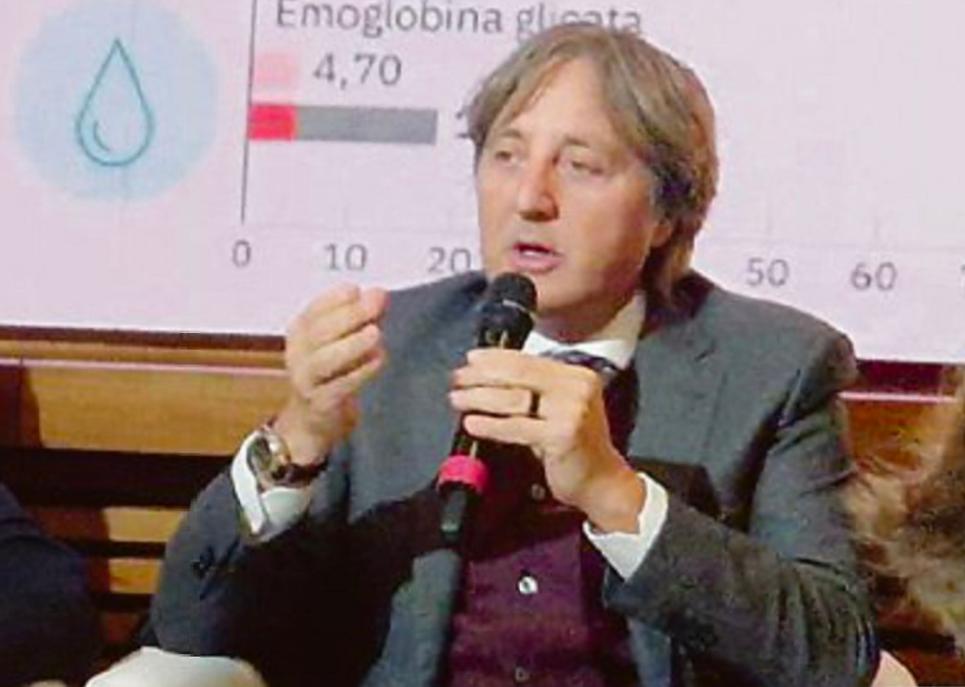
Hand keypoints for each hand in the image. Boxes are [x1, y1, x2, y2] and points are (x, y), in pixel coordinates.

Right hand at [273, 284, 387, 465]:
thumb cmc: (332, 372)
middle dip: (349, 316)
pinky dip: (359, 372)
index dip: (334, 299)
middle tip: (376, 304)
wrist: (311, 420)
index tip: (356, 290)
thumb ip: (362, 317)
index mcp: (300, 332)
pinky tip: (378, 360)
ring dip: (352, 344)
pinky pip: (339, 387)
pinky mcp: (321, 403)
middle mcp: (297, 354)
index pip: (313, 311)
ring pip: (324, 360)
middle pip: (318, 332)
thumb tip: (379, 294)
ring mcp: (306, 380)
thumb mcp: (344, 340)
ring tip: (375, 333)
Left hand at [449, 348, 643, 531]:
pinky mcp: (562, 435)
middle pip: (518, 374)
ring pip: (514, 398)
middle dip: (481, 375)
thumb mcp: (560, 409)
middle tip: (456, 378)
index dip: (495, 357)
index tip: (470, 359)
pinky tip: (472, 423)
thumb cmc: (576, 448)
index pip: (528, 359)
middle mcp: (577, 387)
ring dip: (479, 397)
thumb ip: (535, 390)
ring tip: (458, 399)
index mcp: (576, 376)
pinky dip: (490, 424)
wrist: (603, 482)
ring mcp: (571, 411)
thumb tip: (488, 375)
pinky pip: (517, 426)